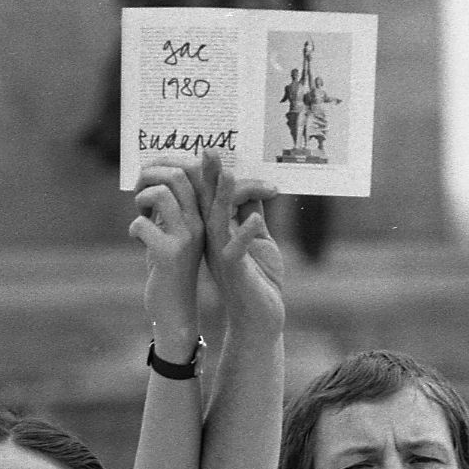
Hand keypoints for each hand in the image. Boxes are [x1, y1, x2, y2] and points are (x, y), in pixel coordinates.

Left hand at [129, 165, 204, 340]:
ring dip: (142, 199)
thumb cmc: (169, 268)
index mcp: (204, 215)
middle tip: (138, 191)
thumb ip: (169, 206)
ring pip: (161, 193)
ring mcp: (187, 239)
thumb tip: (151, 174)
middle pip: (177, 174)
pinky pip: (141, 224)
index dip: (168, 158)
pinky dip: (134, 228)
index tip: (149, 168)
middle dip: (149, 174)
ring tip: (141, 214)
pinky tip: (138, 240)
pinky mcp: (169, 255)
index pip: (194, 171)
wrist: (175, 310)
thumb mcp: (173, 232)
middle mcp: (201, 224)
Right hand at [197, 151, 284, 334]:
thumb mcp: (257, 242)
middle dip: (210, 177)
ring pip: (219, 223)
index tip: (212, 148)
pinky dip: (246, 235)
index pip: (213, 198)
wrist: (258, 320)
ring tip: (229, 174)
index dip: (213, 174)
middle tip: (210, 149)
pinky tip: (258, 219)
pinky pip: (237, 252)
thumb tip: (252, 190)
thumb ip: (251, 216)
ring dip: (224, 199)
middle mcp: (216, 242)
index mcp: (220, 233)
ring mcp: (223, 257)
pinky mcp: (235, 273)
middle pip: (209, 204)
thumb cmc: (259, 281)